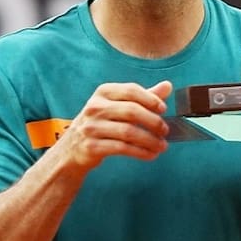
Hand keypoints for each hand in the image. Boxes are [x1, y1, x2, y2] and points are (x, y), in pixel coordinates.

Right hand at [54, 80, 171, 170]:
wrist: (73, 146)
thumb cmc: (102, 122)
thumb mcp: (118, 105)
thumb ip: (143, 96)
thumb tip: (167, 85)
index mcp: (103, 92)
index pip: (131, 90)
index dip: (151, 99)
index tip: (163, 109)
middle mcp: (95, 107)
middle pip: (132, 111)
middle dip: (154, 122)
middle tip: (165, 131)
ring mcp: (91, 127)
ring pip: (129, 132)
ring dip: (150, 140)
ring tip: (162, 146)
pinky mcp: (92, 146)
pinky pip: (122, 148)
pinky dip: (141, 152)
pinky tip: (151, 154)